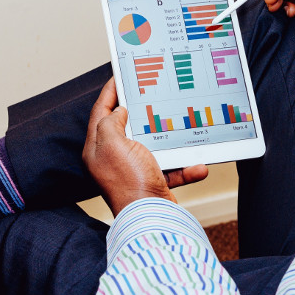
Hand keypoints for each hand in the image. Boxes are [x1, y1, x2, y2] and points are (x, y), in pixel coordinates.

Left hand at [82, 79, 208, 215]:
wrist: (150, 219)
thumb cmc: (129, 182)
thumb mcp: (113, 144)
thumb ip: (111, 123)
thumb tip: (119, 112)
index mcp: (97, 148)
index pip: (100, 112)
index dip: (110, 92)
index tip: (119, 76)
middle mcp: (113, 159)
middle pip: (125, 126)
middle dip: (140, 110)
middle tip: (150, 92)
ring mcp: (133, 170)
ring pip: (152, 145)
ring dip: (170, 140)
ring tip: (179, 124)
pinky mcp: (152, 181)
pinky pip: (171, 168)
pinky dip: (185, 167)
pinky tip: (197, 165)